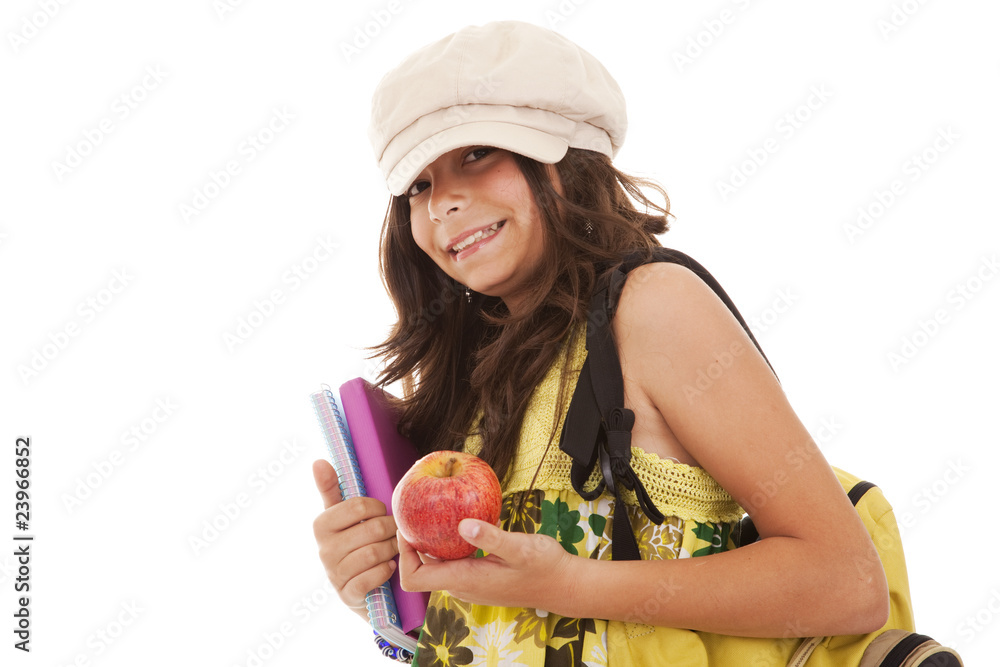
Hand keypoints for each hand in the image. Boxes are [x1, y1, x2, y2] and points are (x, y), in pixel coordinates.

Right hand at [311, 459, 398, 614]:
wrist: (360, 587)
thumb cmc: (355, 543)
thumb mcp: (342, 516)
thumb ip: (331, 488)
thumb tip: (317, 461)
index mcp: (321, 525)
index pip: (359, 506)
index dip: (378, 508)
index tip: (381, 513)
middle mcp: (323, 550)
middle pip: (372, 530)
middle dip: (389, 531)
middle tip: (393, 533)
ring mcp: (334, 574)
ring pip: (374, 554)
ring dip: (391, 551)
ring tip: (392, 550)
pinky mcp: (347, 595)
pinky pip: (372, 577)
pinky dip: (385, 572)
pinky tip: (387, 568)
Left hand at [397, 518, 576, 611]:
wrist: (563, 585)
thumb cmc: (544, 568)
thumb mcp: (520, 547)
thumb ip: (491, 537)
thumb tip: (463, 525)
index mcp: (465, 580)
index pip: (415, 578)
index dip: (404, 555)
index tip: (407, 528)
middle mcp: (462, 585)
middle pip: (421, 570)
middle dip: (412, 544)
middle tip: (415, 513)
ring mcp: (470, 584)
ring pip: (436, 566)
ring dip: (429, 544)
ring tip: (431, 514)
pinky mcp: (478, 578)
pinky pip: (452, 563)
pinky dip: (447, 545)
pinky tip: (456, 524)